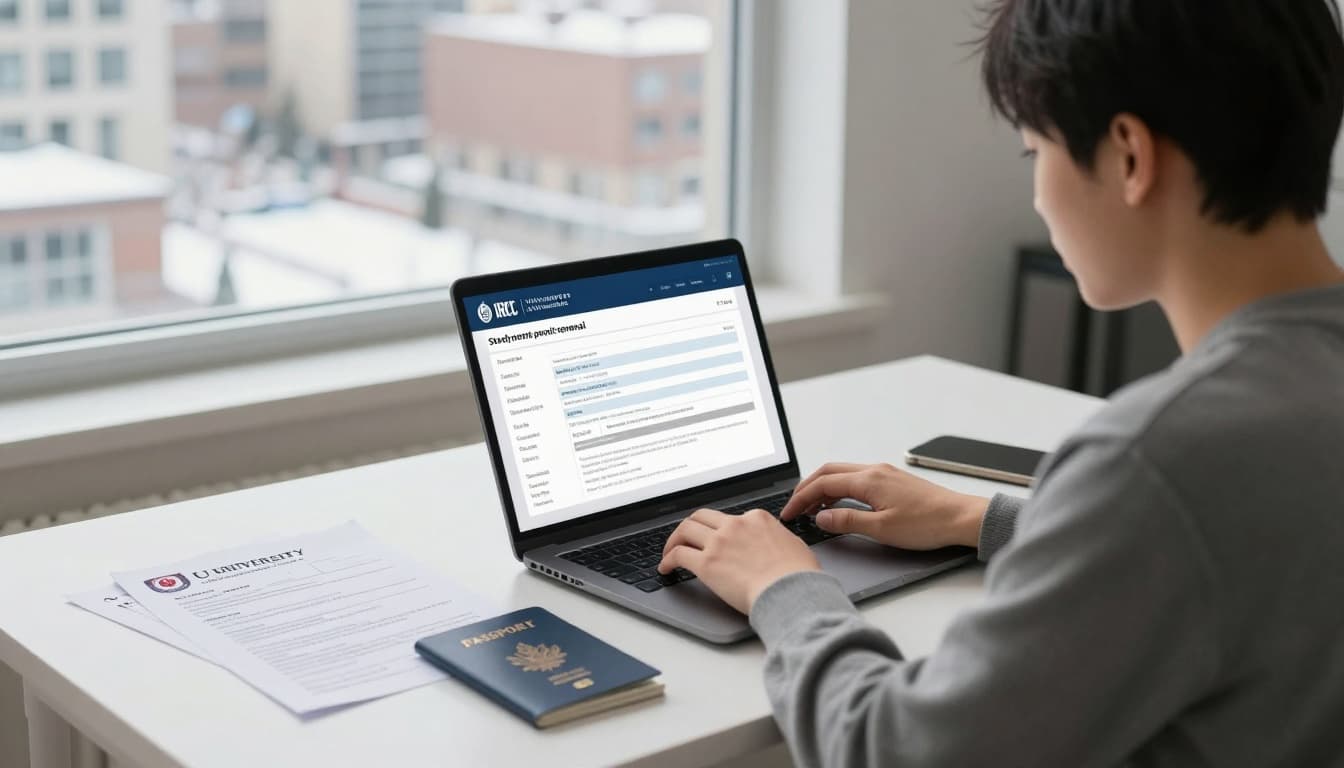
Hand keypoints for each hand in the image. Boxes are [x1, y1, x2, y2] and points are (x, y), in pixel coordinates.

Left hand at [658, 508, 821, 614]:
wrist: (791, 590)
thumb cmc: (798, 575)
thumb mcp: (793, 545)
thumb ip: (777, 540)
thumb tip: (775, 545)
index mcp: (756, 518)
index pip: (729, 517)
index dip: (718, 528)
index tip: (714, 538)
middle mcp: (735, 525)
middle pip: (702, 517)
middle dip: (690, 526)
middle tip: (684, 538)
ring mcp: (719, 542)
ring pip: (685, 530)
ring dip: (674, 540)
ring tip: (669, 552)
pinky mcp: (707, 563)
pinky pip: (678, 555)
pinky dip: (667, 560)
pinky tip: (665, 568)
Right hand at [780, 462, 988, 549]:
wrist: (961, 518)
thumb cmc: (928, 524)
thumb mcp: (882, 529)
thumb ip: (847, 521)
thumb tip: (822, 518)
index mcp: (868, 480)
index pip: (823, 484)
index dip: (801, 499)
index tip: (789, 513)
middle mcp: (874, 470)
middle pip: (828, 472)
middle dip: (806, 489)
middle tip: (793, 508)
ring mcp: (884, 473)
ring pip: (842, 473)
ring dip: (823, 487)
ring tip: (811, 508)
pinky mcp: (892, 480)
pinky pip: (856, 478)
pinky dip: (839, 488)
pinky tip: (839, 503)